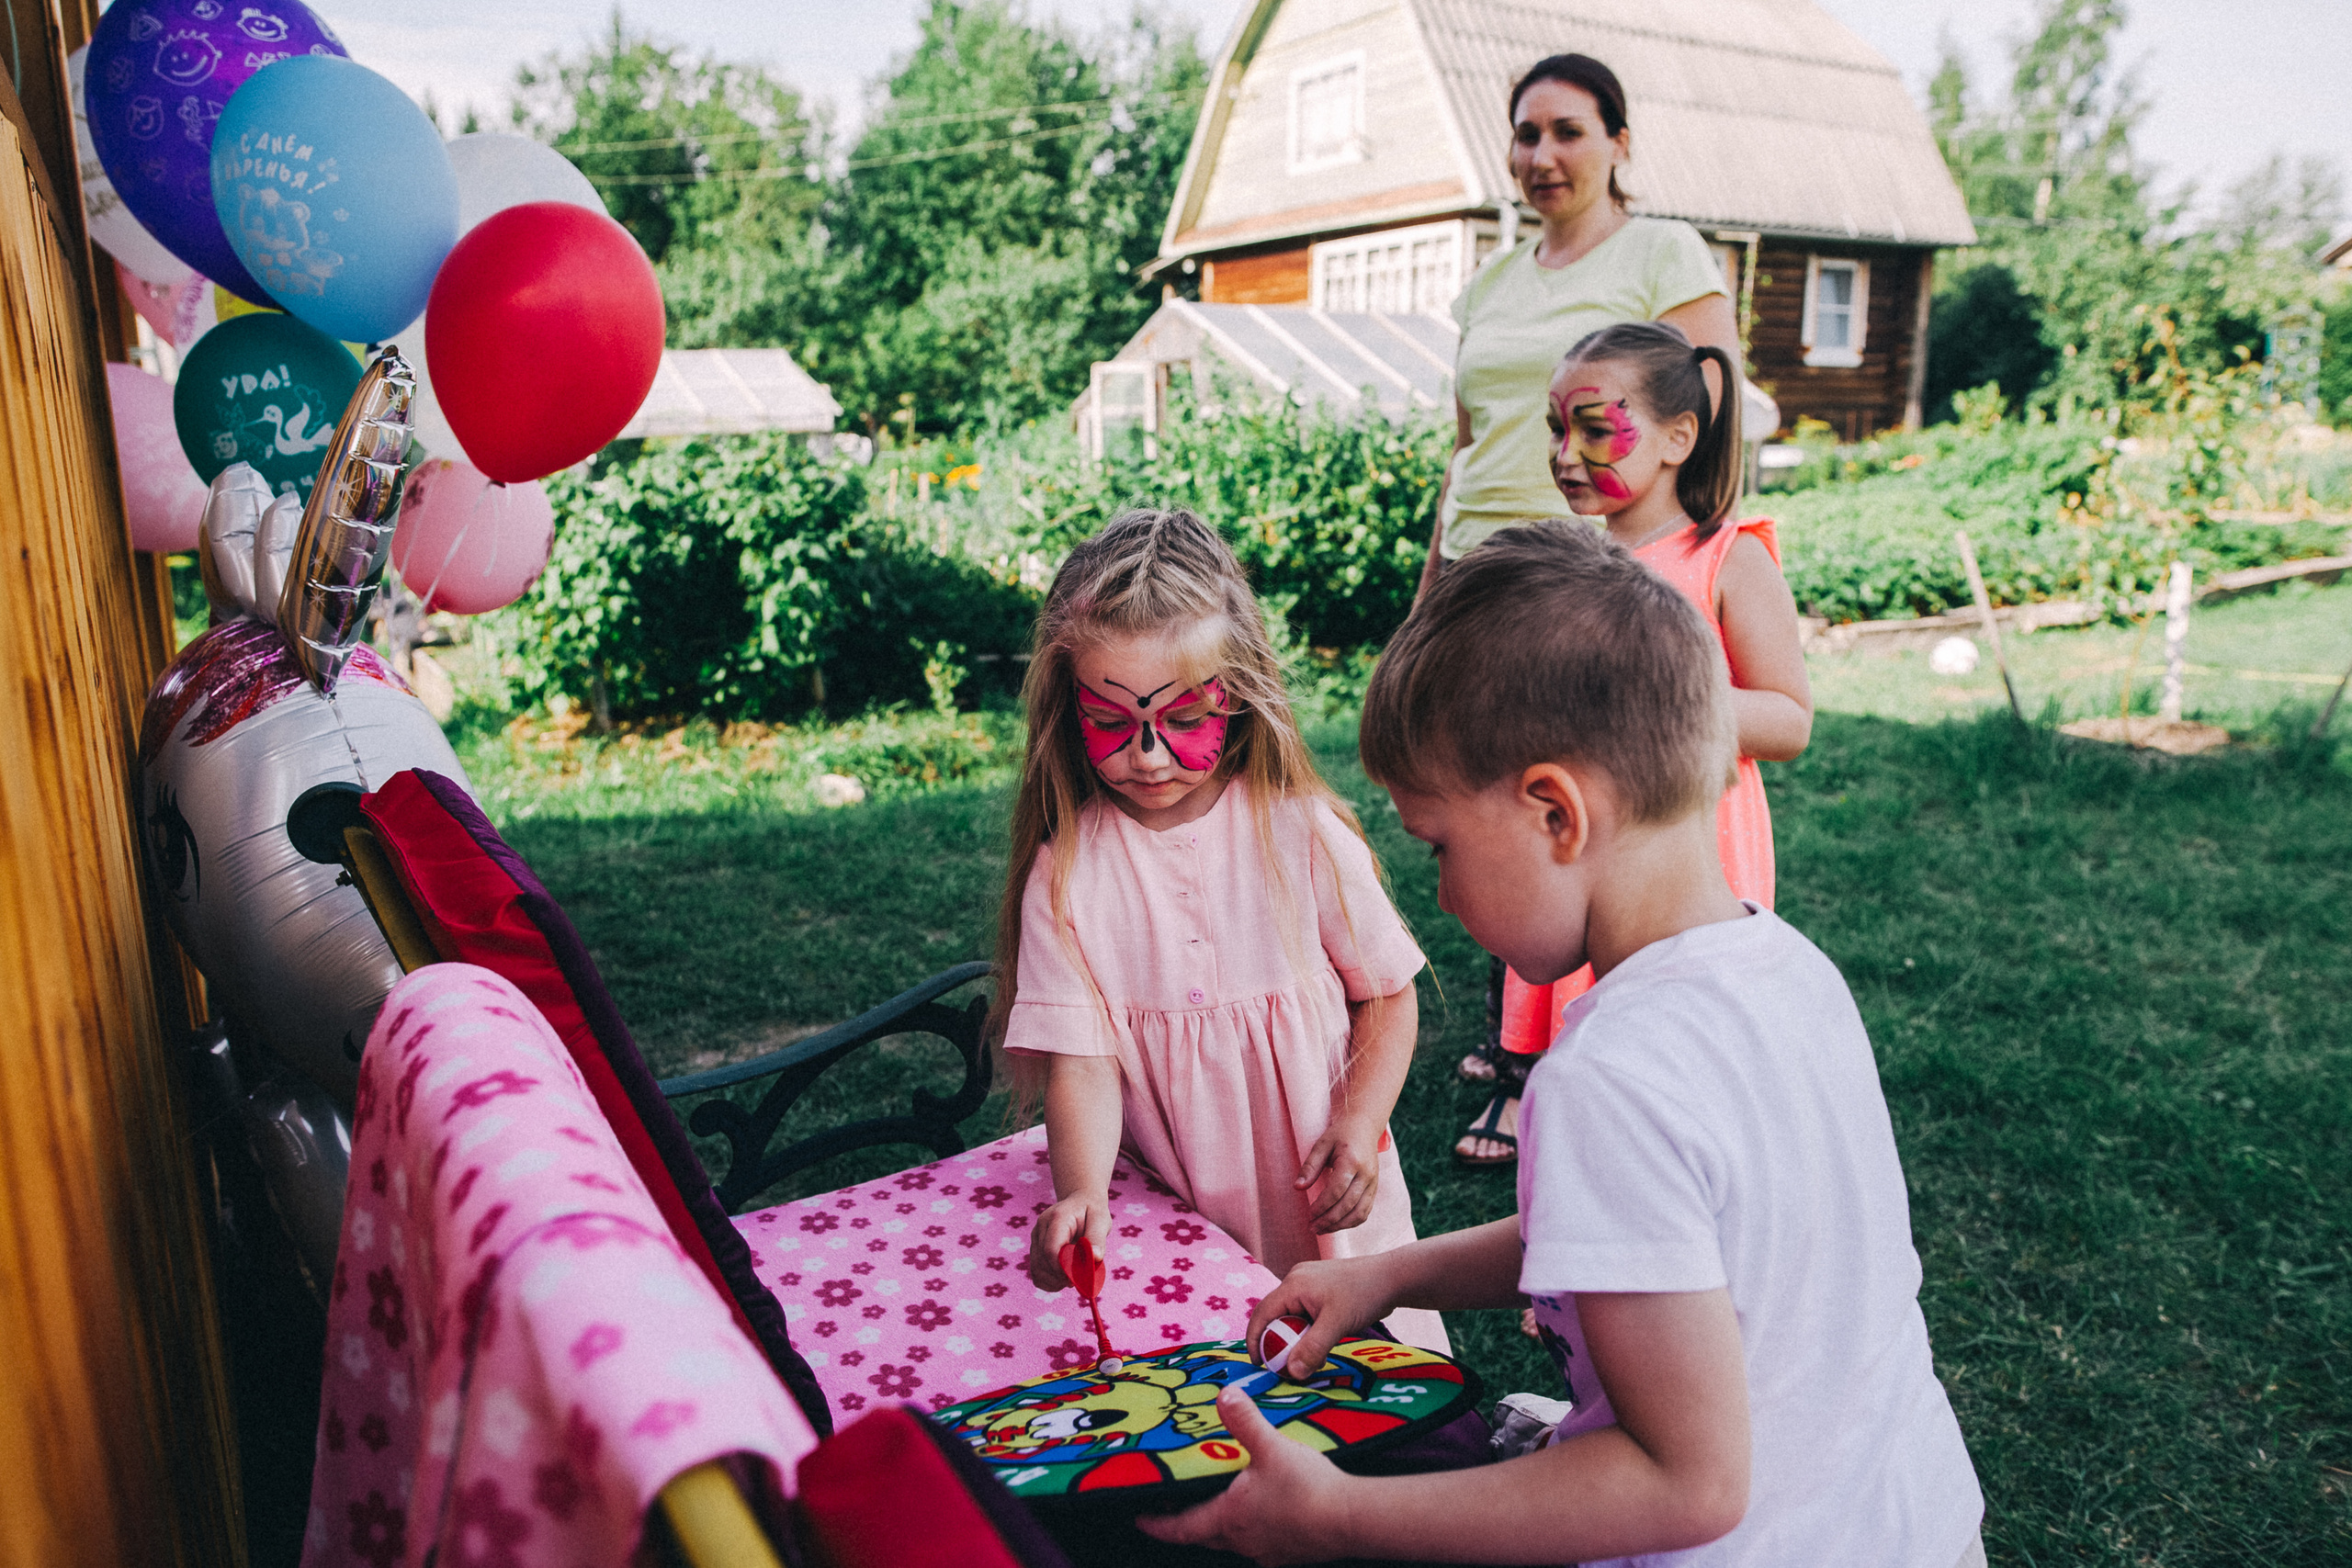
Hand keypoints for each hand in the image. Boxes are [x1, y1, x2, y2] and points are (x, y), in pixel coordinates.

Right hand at [1026, 1193, 1109, 1290]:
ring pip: (1036, 1269)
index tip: (1079, 1277)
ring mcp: (1036, 1237)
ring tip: (1072, 1279)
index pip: (1051, 1249)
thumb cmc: (1092, 1211)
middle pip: (1042, 1261)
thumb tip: (1095, 1258)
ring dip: (1054, 1281)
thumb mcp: (1101, 1220)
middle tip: (1079, 1280)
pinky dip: (1048, 1281)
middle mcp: (1041, 1227)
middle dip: (1060, 1276)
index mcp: (1057, 1218)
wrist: (1080, 1202)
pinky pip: (1035, 1272)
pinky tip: (1062, 1280)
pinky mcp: (1035, 1247)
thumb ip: (1097, 1239)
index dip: (1063, 1268)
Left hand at [1134, 1386, 1356, 1563]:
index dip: (1156, 1522)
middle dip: (1185, 1521)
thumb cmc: (1308, 1489)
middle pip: (1202, 1535)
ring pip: (1230, 1539)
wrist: (1352, 1521)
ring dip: (1219, 1523)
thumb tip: (1223, 1394)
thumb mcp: (1271, 1447)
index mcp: (1229, 1518)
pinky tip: (1263, 1511)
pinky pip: (1258, 1541)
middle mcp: (1242, 1540)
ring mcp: (1267, 1550)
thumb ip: (1244, 1420)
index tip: (1139, 1515)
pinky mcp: (1289, 1552)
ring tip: (1217, 1500)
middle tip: (1172, 1503)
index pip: (1179, 1528)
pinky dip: (1250, 1527)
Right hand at [1246, 1257, 1393, 1381]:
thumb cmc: (1364, 1294)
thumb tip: (1292, 1372)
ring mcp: (1308, 1286)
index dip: (1255, 1339)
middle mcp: (1296, 1282)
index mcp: (1293, 1284)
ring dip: (1294, 1339)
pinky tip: (1319, 1344)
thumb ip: (1313, 1348)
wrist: (1392, 1278)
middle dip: (1276, 1342)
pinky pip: (1304, 1315)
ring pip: (1291, 1318)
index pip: (1263, 1313)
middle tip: (1282, 1366)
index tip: (1258, 1364)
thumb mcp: (1337, 1323)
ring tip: (1304, 1358)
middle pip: (1275, 1316)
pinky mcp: (1321, 1293)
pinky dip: (1307, 1332)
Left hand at [1295, 1121, 1380, 1232]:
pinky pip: (1365, 1212)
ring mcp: (1373, 1183)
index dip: (1322, 1206)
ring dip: (1340, 1225)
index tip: (1309, 1214)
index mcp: (1352, 1161)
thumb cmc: (1340, 1135)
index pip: (1337, 1191)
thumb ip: (1310, 1166)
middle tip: (1312, 1227)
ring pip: (1360, 1213)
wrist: (1364, 1127)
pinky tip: (1336, 1224)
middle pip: (1348, 1205)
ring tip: (1322, 1229)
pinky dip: (1351, 1222)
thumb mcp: (1321, 1144)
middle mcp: (1366, 1174)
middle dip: (1329, 1220)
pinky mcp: (1374, 1189)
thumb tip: (1297, 1188)